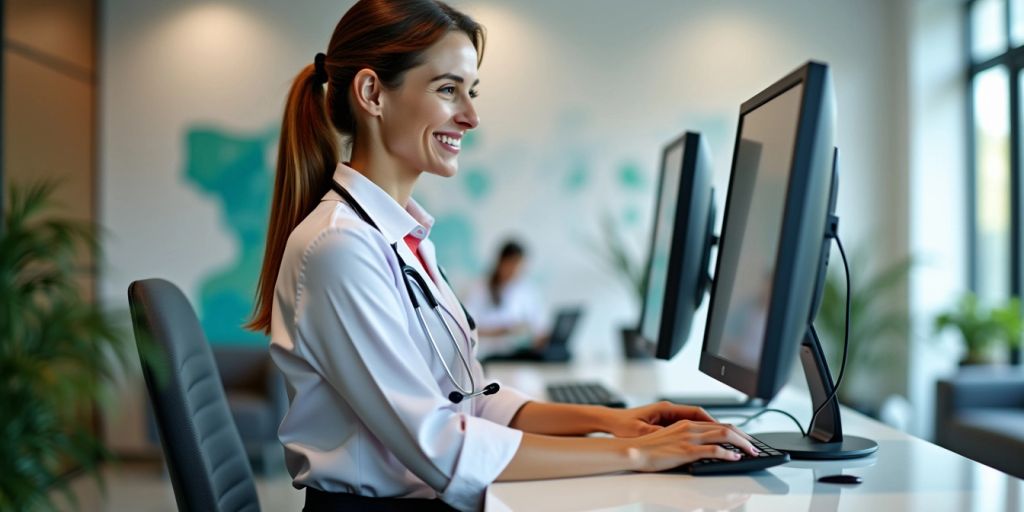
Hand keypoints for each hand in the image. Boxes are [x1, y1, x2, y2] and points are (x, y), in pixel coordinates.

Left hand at [604, 401, 716, 437]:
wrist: (610, 421)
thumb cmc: (623, 424)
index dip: (712, 421)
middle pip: (699, 416)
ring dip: (708, 430)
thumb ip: (659, 434)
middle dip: (716, 425)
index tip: (725, 429)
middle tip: (732, 436)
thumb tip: (675, 438)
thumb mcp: (641, 431)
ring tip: (723, 440)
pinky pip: (686, 428)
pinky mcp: (664, 423)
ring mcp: (667, 416)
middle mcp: (669, 410)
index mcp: (665, 408)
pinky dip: (697, 434)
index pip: (696, 412)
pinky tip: (704, 444)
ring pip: (694, 422)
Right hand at [625, 419, 758, 471]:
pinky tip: (735, 458)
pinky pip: (713, 449)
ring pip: (724, 435)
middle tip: (754, 447)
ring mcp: (689, 438)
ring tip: (751, 452)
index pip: (717, 424)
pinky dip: (728, 453)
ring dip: (742, 444)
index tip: (744, 439)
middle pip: (725, 427)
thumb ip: (686, 440)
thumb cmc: (647, 447)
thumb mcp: (670, 439)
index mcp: (686, 423)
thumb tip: (703, 447)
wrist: (633, 451)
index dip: (735, 431)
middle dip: (744, 437)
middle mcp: (690, 427)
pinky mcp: (686, 451)